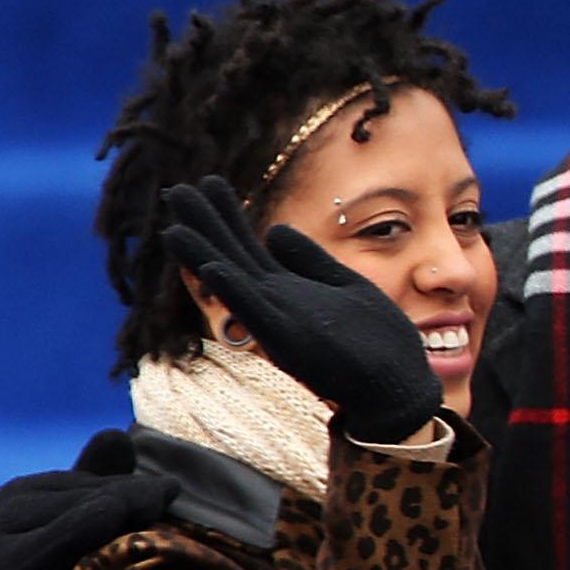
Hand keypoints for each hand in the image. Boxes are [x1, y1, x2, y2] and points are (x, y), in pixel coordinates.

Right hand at [0, 430, 178, 569]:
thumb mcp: (56, 526)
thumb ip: (87, 485)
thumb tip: (117, 433)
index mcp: (12, 500)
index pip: (80, 486)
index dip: (130, 487)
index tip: (172, 488)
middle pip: (74, 511)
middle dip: (126, 504)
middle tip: (168, 499)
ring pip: (57, 548)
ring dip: (99, 538)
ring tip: (146, 528)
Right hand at [161, 176, 442, 443]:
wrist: (396, 388)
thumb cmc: (374, 342)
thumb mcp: (344, 286)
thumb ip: (309, 260)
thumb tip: (275, 229)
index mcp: (288, 288)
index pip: (249, 246)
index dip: (228, 216)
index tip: (208, 182)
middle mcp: (275, 302)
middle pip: (232, 256)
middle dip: (206, 224)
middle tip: (175, 190)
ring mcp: (278, 321)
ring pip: (234, 281)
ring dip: (204, 255)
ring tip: (173, 228)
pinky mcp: (288, 341)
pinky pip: (257, 313)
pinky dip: (236, 291)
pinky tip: (214, 269)